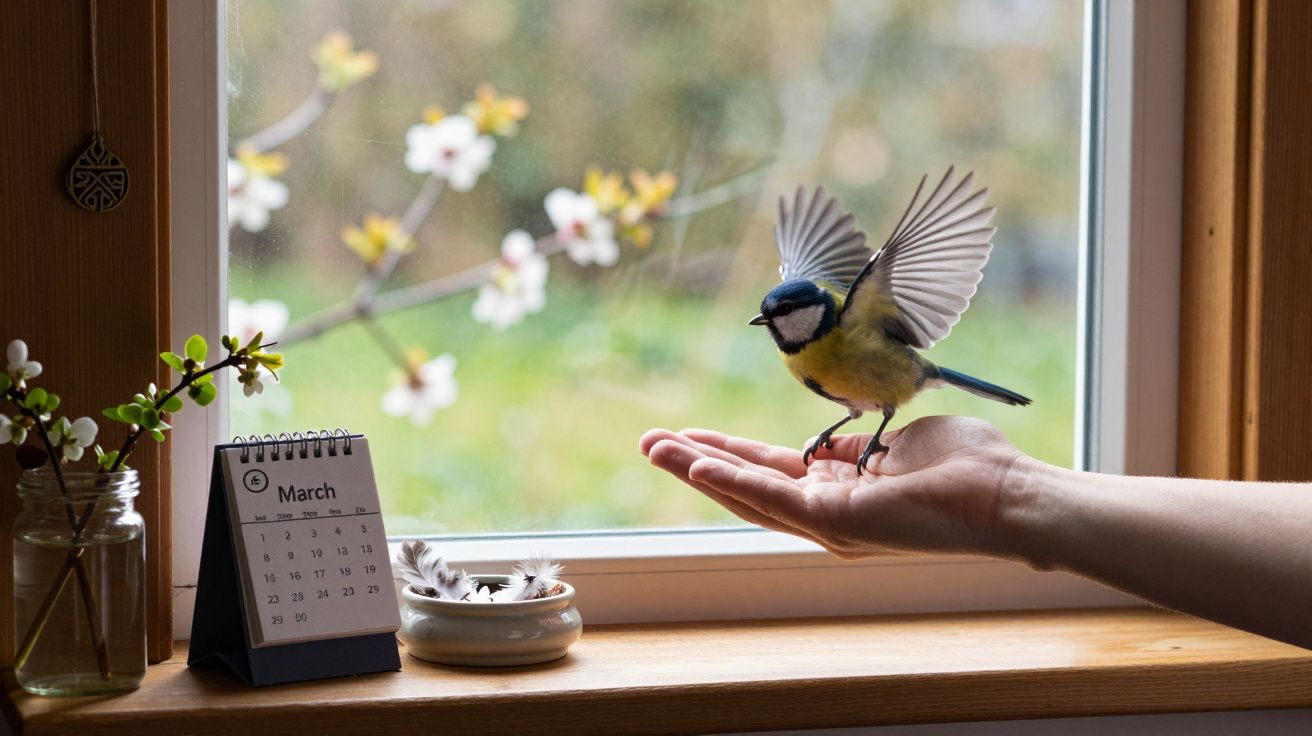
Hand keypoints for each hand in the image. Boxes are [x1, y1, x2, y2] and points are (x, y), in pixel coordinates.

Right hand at [639, 416, 1029, 558]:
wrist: (1004, 493)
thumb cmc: (968, 465)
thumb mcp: (896, 445)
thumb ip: (856, 447)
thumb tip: (831, 444)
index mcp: (843, 493)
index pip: (773, 473)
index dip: (730, 453)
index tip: (694, 435)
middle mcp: (829, 514)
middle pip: (748, 486)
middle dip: (696, 462)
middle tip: (650, 442)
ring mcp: (830, 522)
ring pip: (748, 493)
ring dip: (697, 469)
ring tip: (655, 447)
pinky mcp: (837, 520)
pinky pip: (772, 499)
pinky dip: (731, 480)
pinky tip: (697, 463)